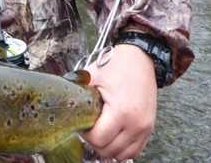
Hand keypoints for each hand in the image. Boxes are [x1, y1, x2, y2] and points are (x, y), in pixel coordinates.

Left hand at [81, 44, 157, 160]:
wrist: (141, 58)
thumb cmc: (116, 65)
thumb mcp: (92, 75)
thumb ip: (77, 92)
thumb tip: (60, 104)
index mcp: (121, 111)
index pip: (98, 139)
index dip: (85, 134)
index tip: (82, 122)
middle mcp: (136, 123)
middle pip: (109, 150)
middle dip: (95, 141)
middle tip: (89, 126)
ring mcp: (145, 128)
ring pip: (122, 155)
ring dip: (108, 147)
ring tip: (101, 131)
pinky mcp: (149, 128)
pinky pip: (134, 151)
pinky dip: (122, 148)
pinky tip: (112, 136)